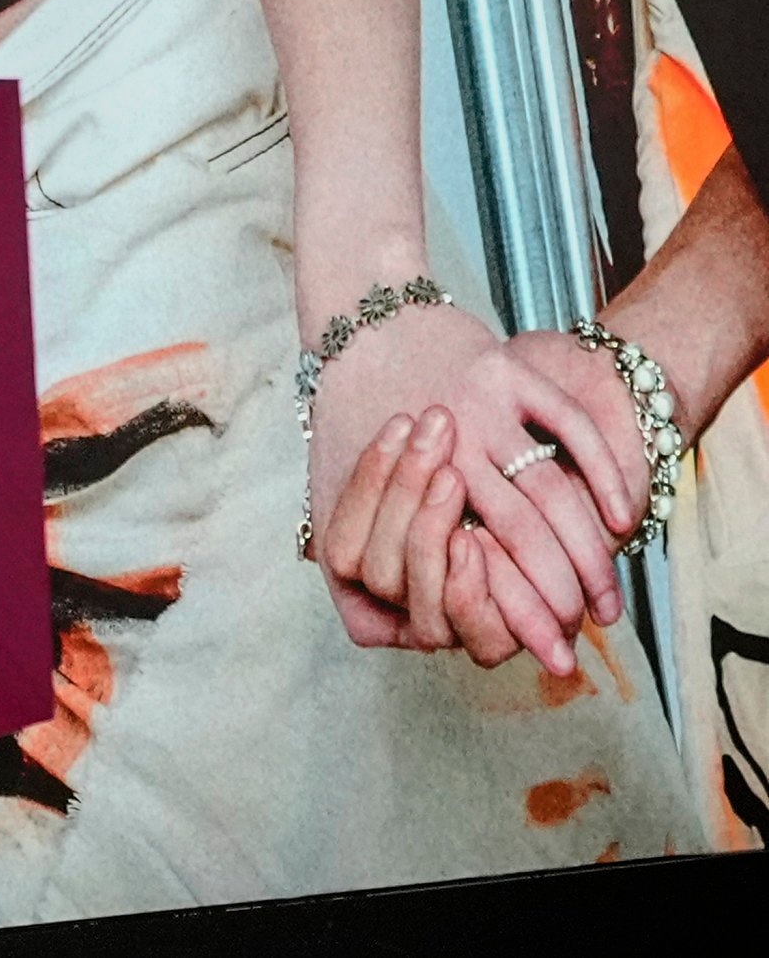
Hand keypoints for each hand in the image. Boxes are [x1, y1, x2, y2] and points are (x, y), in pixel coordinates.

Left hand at [305, 303, 628, 659]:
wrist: (356, 312)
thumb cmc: (354, 412)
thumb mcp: (344, 487)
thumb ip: (379, 552)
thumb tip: (427, 634)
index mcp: (402, 482)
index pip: (463, 573)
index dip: (508, 617)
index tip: (546, 651)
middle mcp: (439, 452)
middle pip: (518, 540)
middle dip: (560, 597)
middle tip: (586, 632)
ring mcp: (477, 408)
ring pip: (549, 495)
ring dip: (589, 554)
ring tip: (606, 598)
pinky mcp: (504, 369)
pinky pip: (569, 426)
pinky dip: (603, 473)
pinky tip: (620, 518)